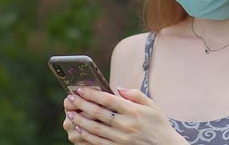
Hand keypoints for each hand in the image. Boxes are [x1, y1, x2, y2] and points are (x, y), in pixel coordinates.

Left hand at [64, 87, 186, 144]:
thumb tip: (118, 89)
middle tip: (70, 98)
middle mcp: (126, 124)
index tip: (81, 89)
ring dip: (80, 120)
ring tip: (70, 113)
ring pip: (95, 128)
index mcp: (133, 111)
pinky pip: (98, 141)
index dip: (92, 94)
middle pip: (98, 113)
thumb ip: (135, 95)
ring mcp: (121, 138)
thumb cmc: (158, 124)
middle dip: (82, 105)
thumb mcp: (152, 105)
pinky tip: (79, 129)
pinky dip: (87, 135)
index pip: (108, 100)